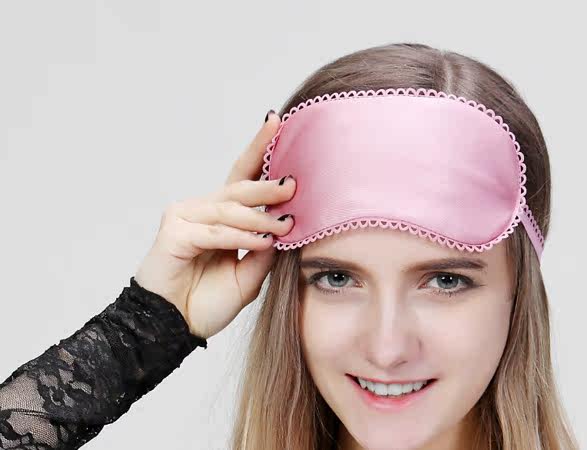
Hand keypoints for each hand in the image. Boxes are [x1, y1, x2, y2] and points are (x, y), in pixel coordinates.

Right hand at [134, 111, 295, 338]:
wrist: (176, 328)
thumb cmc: (209, 301)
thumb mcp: (250, 274)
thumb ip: (266, 249)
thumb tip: (290, 223)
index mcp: (222, 214)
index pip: (245, 174)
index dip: (260, 147)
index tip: (278, 121)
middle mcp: (202, 208)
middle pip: (240, 186)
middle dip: (269, 185)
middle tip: (294, 183)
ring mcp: (185, 216)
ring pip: (230, 209)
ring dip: (260, 218)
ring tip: (286, 226)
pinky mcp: (173, 232)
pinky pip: (214, 231)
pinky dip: (239, 237)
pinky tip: (261, 243)